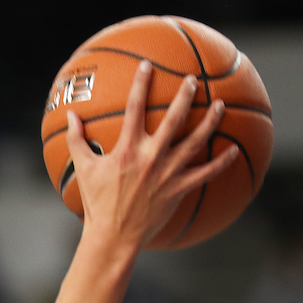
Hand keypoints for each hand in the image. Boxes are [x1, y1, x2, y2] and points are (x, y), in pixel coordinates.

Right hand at [68, 61, 237, 247]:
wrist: (113, 236)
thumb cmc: (96, 204)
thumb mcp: (83, 169)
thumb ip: (76, 140)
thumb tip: (69, 116)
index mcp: (127, 149)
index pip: (134, 108)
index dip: (141, 84)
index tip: (148, 66)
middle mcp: (150, 157)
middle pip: (174, 119)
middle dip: (185, 96)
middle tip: (192, 79)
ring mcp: (168, 173)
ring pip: (195, 142)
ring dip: (210, 121)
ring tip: (219, 105)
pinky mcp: (179, 189)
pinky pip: (205, 173)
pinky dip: (220, 162)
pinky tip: (232, 150)